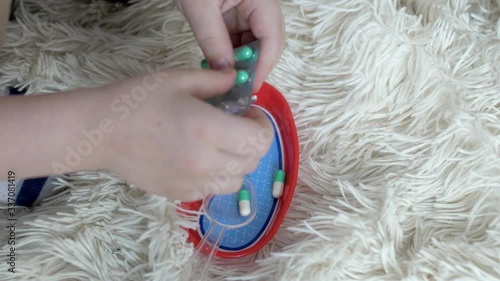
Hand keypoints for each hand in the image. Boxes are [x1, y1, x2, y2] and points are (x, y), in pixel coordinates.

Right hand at [101, 69, 272, 200]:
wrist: (101, 132)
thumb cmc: (137, 100)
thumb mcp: (179, 79)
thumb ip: (216, 81)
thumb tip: (239, 81)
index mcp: (208, 129)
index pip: (259, 140)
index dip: (262, 125)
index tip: (249, 113)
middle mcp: (205, 162)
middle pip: (252, 162)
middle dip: (252, 142)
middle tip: (236, 126)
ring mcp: (193, 183)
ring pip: (236, 182)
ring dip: (237, 163)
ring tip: (220, 146)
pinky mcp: (179, 194)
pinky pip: (212, 191)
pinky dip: (216, 177)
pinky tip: (201, 160)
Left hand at [175, 0, 284, 91]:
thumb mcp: (199, 7)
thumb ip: (213, 40)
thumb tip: (225, 74)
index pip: (272, 37)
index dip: (264, 65)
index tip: (249, 87)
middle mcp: (260, 6)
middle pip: (269, 43)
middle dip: (255, 66)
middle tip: (238, 88)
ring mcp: (248, 11)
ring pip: (255, 45)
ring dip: (242, 63)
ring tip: (225, 80)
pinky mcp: (236, 17)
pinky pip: (240, 41)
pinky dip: (231, 56)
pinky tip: (219, 66)